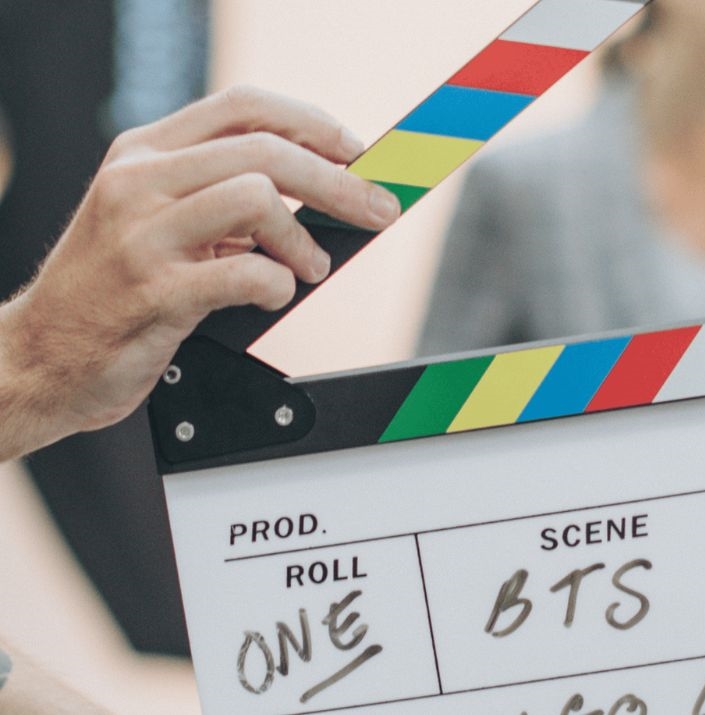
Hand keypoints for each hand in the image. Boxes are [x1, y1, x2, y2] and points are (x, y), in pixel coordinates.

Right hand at [0, 86, 399, 460]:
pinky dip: (278, 285)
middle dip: (340, 183)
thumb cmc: (116, 289)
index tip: (357, 151)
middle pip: (267, 151)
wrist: (42, 355)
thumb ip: (221, 195)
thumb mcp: (159, 221)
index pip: (245, 106)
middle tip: (379, 211)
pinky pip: (245, 273)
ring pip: (258, 199)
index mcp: (145, 152)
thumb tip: (325, 189)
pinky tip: (271, 296)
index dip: (314, 123)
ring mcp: (142, 235)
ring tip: (309, 267)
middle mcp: (139, 181)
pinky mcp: (151, 292)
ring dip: (304, 240)